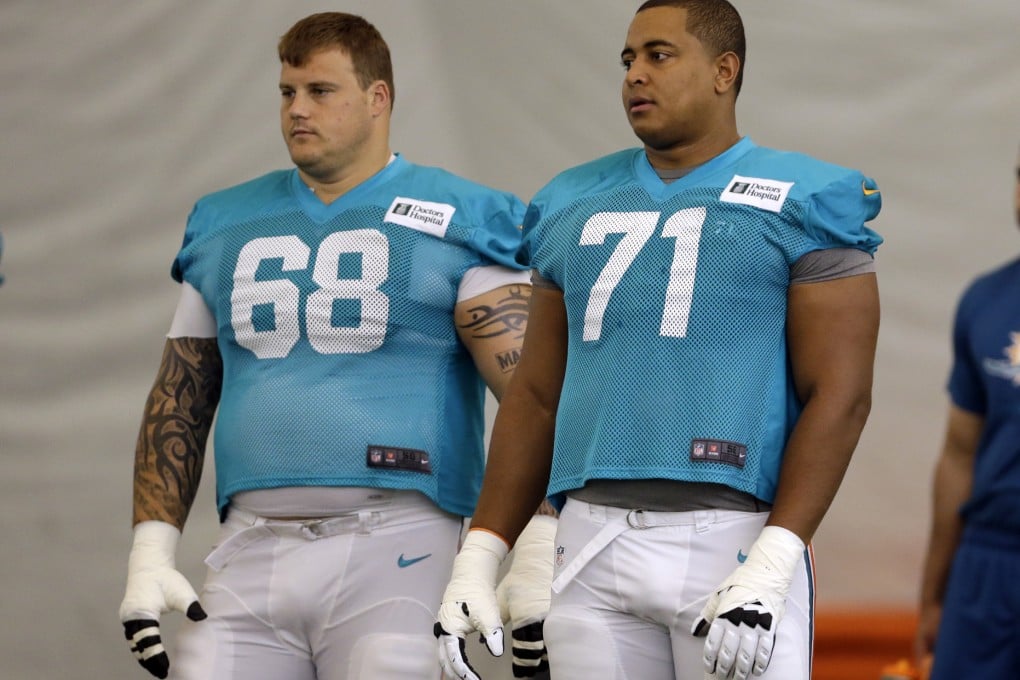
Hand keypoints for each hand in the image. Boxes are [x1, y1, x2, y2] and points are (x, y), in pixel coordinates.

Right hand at [119, 521, 205, 677]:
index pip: (148, 641)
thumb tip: (202, 617)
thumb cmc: (166, 579)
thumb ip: (190, 606)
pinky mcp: (130, 618)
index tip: (165, 670)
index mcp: (142, 613)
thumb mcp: (181, 592)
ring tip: (156, 670)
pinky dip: (141, 648)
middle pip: (138, 645)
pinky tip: (149, 656)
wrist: (149, 566)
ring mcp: (128, 619)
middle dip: (148, 661)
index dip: (156, 657)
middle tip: (161, 674)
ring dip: (143, 656)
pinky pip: (133, 637)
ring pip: (134, 643)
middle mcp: (131, 618)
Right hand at [436, 529, 508, 679]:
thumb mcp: (488, 613)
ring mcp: (443, 625)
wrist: (471, 572)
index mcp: (449, 628)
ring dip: (453, 666)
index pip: (455, 658)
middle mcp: (442, 628)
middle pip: (445, 659)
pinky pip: (448, 646)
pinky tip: (463, 661)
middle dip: (455, 673)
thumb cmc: (478, 592)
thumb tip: (496, 652)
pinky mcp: (449, 623)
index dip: (465, 672)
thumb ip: (492, 633)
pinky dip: (454, 656)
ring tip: (464, 677)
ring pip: (444, 653)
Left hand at [496, 516, 555, 676]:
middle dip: (535, 663)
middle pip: (541, 654)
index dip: (522, 665)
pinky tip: (555, 644)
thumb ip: (495, 623)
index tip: (520, 671)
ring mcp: (557, 615)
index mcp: (524, 618)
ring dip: (548, 653)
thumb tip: (486, 641)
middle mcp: (543, 619)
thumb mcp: (501, 601)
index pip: (524, 653)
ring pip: (556, 645)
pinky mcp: (567, 611)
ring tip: (542, 658)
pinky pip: (564, 633)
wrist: (542, 558)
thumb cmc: (520, 580)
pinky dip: (559, 641)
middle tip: (531, 666)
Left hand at [691, 526, 803, 678]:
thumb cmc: (740, 584)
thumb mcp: (719, 596)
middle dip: (724, 667)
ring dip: (741, 669)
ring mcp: (755, 625)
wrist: (766, 574)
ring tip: (738, 678)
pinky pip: (765, 650)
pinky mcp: (770, 627)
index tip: (708, 668)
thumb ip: (708, 614)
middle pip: (729, 652)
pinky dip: (760, 663)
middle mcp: (738, 622)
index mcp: (723, 614)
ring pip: (746, 655)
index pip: (713, 642)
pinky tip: (756, 671)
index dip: (710, 658)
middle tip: (722, 676)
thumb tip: (696, 630)